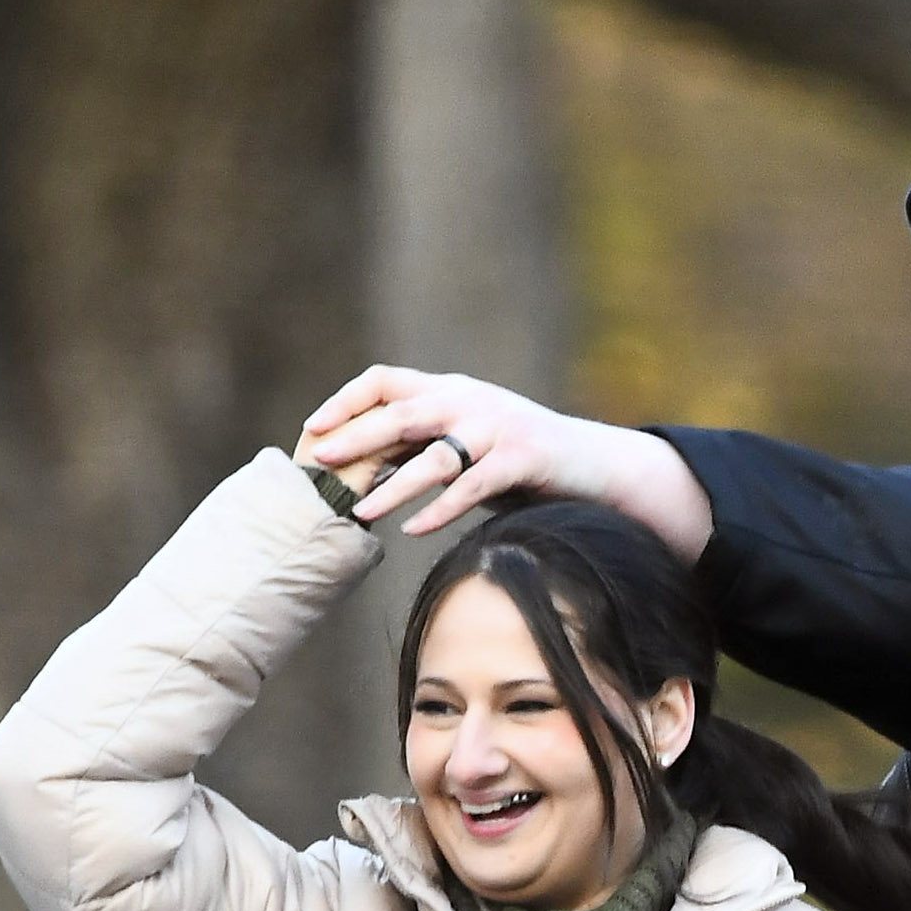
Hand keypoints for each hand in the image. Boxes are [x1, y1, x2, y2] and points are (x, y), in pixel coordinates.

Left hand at [293, 367, 714, 557]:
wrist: (595, 464)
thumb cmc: (521, 461)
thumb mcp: (466, 443)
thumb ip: (422, 446)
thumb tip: (364, 468)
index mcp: (450, 390)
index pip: (385, 380)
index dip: (347, 400)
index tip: (315, 428)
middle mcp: (469, 400)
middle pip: (402, 413)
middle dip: (358, 437)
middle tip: (322, 463)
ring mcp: (498, 428)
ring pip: (434, 456)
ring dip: (393, 486)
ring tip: (360, 513)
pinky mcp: (523, 460)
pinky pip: (474, 486)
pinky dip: (441, 509)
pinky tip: (414, 530)